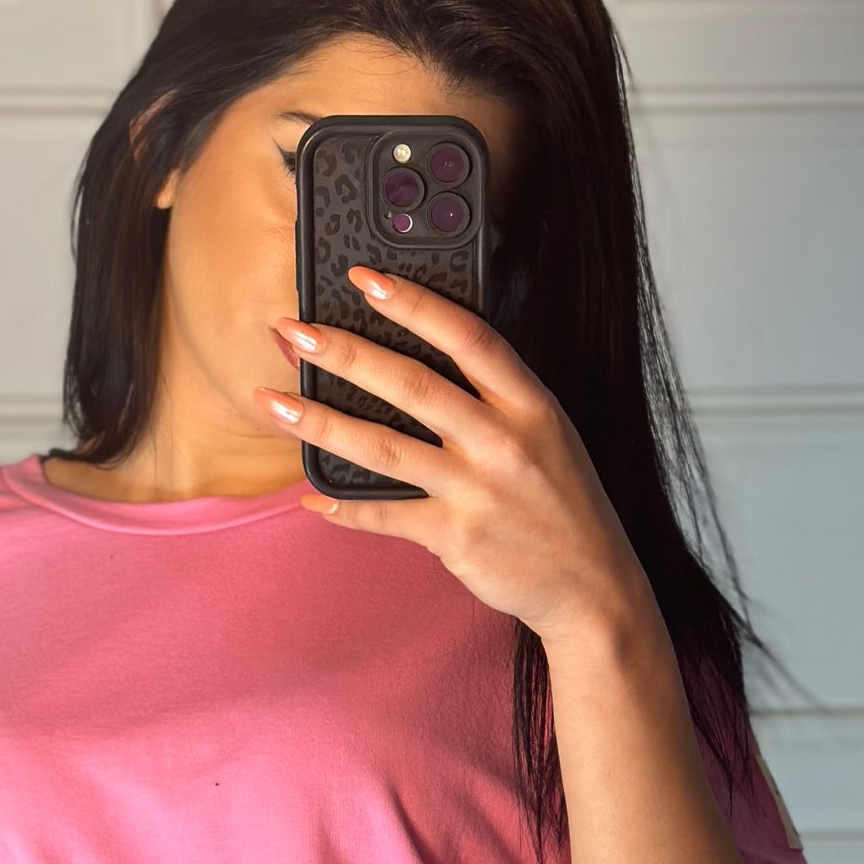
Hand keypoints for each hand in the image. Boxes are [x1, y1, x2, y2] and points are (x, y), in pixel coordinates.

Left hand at [255, 269, 652, 647]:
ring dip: (321, 422)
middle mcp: (504, 442)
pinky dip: (345, 507)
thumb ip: (493, 397)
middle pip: (412, 384)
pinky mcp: (457, 538)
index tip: (365, 278)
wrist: (591, 585)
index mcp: (529, 405)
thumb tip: (417, 358)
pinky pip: (388, 515)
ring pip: (385, 447)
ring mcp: (479, 491)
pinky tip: (311, 496)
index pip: (468, 337)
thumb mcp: (546, 434)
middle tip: (293, 331)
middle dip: (344, 352)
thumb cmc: (559, 503)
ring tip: (273, 401)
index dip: (414, 303)